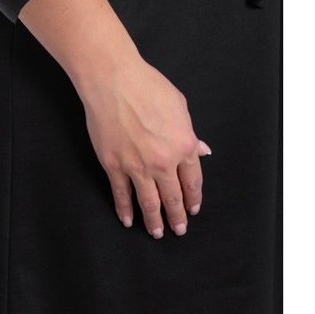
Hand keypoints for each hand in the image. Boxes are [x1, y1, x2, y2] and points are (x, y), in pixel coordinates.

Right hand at [75, 57, 211, 237]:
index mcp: (184, 145)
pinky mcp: (113, 165)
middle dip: (177, 216)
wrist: (113, 80)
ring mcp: (136, 166)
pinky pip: (121, 193)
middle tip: (179, 229)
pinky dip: (124, 209)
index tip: (192, 208)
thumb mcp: (179, 105)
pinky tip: (128, 219)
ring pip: (148, 202)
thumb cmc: (146, 85)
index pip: (192, 181)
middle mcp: (163, 161)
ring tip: (157, 232)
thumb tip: (201, 150)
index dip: (193, 198)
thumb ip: (190, 132)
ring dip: (154, 221)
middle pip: (173, 197)